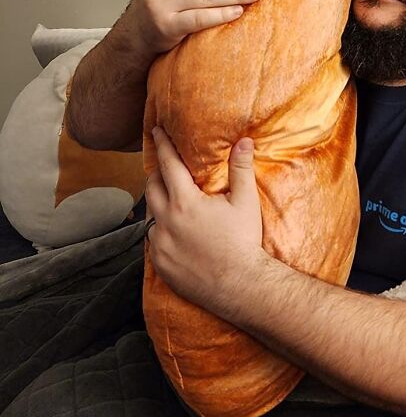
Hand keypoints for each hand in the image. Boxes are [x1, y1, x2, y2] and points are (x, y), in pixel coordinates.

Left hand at [145, 125, 265, 318]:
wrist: (239, 285)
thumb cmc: (244, 241)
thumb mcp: (245, 201)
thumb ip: (241, 169)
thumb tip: (244, 141)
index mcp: (184, 202)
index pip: (167, 164)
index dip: (162, 145)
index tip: (156, 131)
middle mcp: (165, 221)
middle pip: (152, 187)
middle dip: (156, 173)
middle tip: (164, 165)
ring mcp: (159, 245)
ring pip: (149, 214)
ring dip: (156, 202)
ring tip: (168, 197)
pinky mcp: (160, 264)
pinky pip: (151, 240)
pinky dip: (158, 229)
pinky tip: (170, 229)